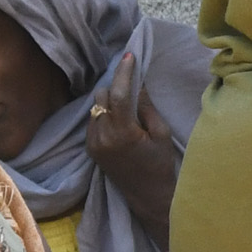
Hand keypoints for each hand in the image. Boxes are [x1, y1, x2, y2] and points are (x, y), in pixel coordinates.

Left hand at [86, 72, 184, 232]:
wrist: (147, 196)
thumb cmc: (160, 165)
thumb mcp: (161, 134)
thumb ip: (146, 108)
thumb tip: (137, 83)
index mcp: (123, 133)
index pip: (119, 94)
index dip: (124, 72)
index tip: (129, 56)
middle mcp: (102, 137)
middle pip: (102, 96)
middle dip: (115, 87)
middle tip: (131, 87)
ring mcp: (93, 143)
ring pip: (94, 107)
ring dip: (109, 100)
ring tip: (125, 104)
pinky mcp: (90, 148)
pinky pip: (93, 120)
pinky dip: (104, 114)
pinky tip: (118, 120)